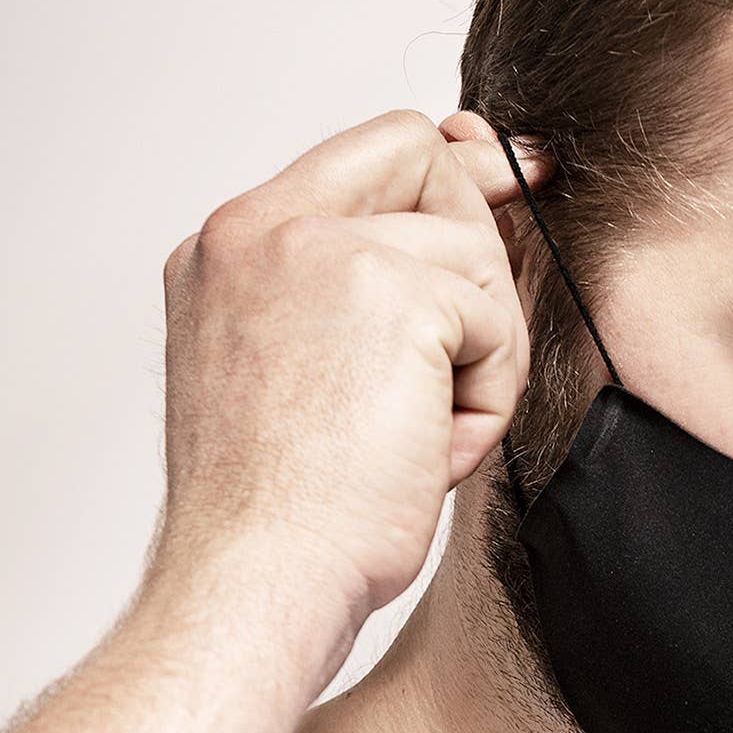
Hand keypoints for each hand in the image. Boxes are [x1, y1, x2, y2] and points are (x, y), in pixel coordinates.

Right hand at [154, 107, 552, 644]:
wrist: (257, 580)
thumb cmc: (285, 514)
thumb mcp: (308, 369)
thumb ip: (365, 280)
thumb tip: (480, 177)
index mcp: (227, 249)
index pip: (372, 152)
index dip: (451, 176)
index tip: (504, 192)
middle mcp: (257, 229)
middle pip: (430, 165)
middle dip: (474, 268)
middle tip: (452, 377)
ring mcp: (318, 249)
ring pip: (473, 259)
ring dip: (478, 359)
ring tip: (417, 438)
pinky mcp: (389, 291)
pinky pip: (494, 323)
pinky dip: (484, 401)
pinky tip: (425, 453)